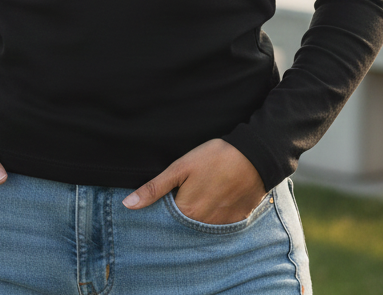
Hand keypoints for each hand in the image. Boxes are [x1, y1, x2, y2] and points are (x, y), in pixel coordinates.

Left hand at [121, 138, 265, 223]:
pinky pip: (219, 224)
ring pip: (201, 225)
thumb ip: (155, 188)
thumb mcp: (181, 167)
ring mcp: (221, 225)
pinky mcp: (236, 221)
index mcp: (186, 212)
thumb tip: (128, 205)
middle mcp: (203, 225)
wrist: (255, 157)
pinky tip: (216, 197)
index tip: (166, 196)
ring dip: (198, 214)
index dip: (162, 208)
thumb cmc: (215, 157)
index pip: (165, 220)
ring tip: (202, 192)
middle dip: (179, 213)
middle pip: (183, 225)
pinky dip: (214, 214)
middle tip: (186, 191)